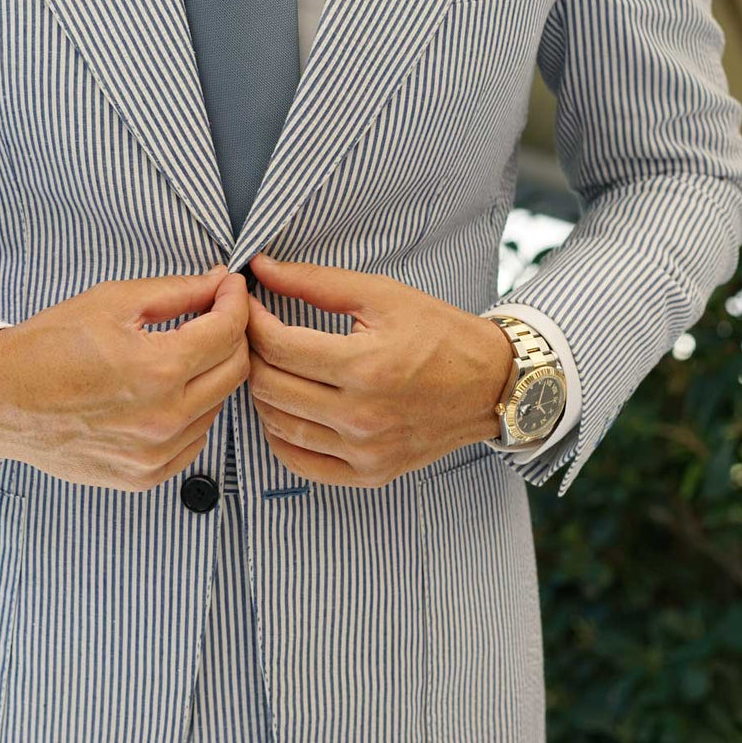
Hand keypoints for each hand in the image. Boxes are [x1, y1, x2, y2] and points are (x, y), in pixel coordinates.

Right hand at [0, 266, 250, 489]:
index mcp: (157, 369)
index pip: (228, 331)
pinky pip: (194, 441)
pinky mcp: (145, 476)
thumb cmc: (48, 346)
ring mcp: (155, 454)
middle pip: (235, 370)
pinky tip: (165, 393)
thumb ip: (177, 292)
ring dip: (211, 375)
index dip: (235, 301)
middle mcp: (163, 418)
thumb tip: (220, 284)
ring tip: (183, 355)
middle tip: (213, 316)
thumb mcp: (112, 302)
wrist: (0, 400)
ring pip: (218, 407)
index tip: (229, 288)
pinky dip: (192, 413)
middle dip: (232, 336)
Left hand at [244, 253, 514, 486]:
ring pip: (277, 424)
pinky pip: (299, 461)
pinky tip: (285, 407)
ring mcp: (365, 452)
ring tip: (270, 366)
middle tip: (253, 333)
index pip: (279, 346)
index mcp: (367, 367)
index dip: (252, 321)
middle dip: (251, 353)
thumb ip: (315, 282)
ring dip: (262, 392)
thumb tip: (260, 268)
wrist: (492, 385)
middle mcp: (363, 417)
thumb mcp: (382, 295)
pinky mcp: (368, 474)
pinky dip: (280, 435)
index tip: (249, 306)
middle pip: (270, 386)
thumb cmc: (440, 334)